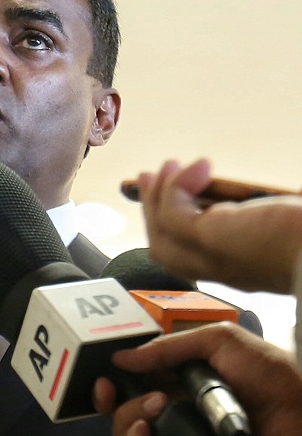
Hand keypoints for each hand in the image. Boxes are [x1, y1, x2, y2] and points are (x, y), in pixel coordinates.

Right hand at [93, 322, 301, 435]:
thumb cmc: (272, 375)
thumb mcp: (221, 341)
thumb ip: (170, 345)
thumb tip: (122, 357)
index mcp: (178, 377)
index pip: (132, 380)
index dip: (113, 380)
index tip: (106, 379)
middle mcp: (173, 406)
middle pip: (121, 409)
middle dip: (119, 402)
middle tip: (146, 400)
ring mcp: (179, 434)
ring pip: (128, 433)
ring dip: (128, 420)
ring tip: (153, 415)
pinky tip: (149, 434)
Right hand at [139, 159, 301, 292]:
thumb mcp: (283, 218)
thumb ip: (265, 211)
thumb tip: (254, 194)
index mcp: (244, 268)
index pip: (193, 255)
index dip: (174, 224)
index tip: (173, 192)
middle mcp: (223, 269)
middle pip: (165, 249)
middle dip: (152, 211)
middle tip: (151, 176)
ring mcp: (213, 258)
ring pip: (161, 236)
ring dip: (156, 198)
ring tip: (166, 166)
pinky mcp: (209, 240)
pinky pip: (172, 214)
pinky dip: (176, 187)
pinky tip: (198, 166)